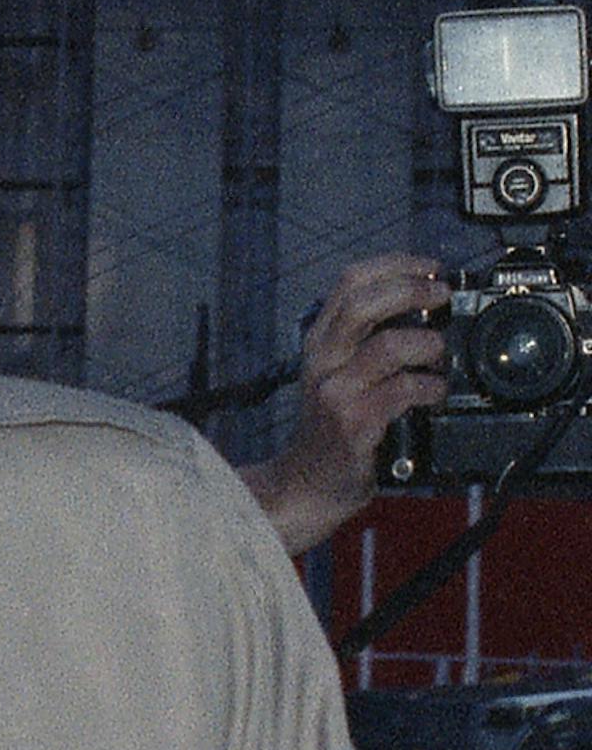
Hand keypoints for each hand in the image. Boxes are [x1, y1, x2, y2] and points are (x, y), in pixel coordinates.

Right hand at [238, 254, 447, 558]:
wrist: (307, 484)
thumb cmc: (333, 428)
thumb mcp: (339, 374)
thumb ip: (368, 341)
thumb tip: (425, 309)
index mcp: (320, 341)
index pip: (350, 281)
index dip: (395, 265)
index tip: (430, 267)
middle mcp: (322, 360)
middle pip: (362, 302)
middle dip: (411, 290)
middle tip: (442, 295)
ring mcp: (335, 391)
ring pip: (386, 346)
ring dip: (426, 345)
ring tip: (439, 355)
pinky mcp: (353, 423)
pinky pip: (401, 391)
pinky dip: (429, 387)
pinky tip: (435, 393)